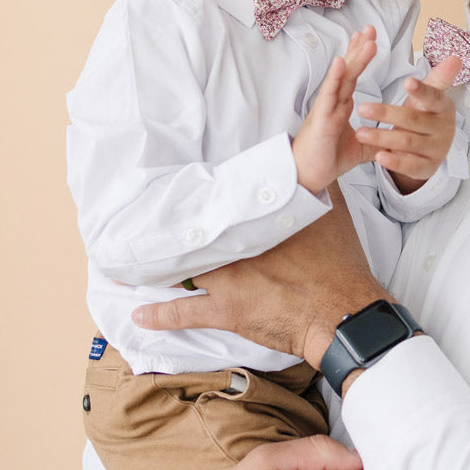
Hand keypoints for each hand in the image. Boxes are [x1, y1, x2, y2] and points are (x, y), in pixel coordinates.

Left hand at [134, 183, 385, 367]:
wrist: (341, 311)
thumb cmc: (339, 264)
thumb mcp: (333, 211)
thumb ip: (320, 181)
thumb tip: (313, 155)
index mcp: (260, 222)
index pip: (220, 207)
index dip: (200, 204)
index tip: (181, 196)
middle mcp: (238, 247)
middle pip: (196, 237)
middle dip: (172, 234)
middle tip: (145, 229)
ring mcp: (228, 279)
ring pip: (182, 271)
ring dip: (156, 270)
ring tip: (128, 268)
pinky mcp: (226, 311)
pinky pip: (183, 313)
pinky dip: (159, 314)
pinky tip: (139, 313)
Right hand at [293, 27, 377, 193]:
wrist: (308, 176)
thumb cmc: (327, 159)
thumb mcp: (361, 147)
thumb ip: (375, 139)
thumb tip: (393, 139)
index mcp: (340, 105)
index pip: (352, 76)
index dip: (360, 57)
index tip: (369, 39)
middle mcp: (333, 101)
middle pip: (348, 69)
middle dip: (359, 48)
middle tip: (370, 27)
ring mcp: (326, 107)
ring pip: (341, 77)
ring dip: (353, 57)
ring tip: (364, 37)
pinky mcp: (321, 118)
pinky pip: (328, 95)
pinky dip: (335, 77)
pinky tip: (341, 61)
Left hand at [355, 56, 462, 193]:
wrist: (430, 150)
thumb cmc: (425, 116)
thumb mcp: (429, 98)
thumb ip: (438, 78)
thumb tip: (455, 59)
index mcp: (443, 107)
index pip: (433, 97)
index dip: (421, 91)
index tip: (406, 82)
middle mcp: (444, 129)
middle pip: (413, 119)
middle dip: (386, 113)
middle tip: (361, 108)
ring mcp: (437, 150)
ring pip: (407, 142)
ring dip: (382, 137)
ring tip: (360, 133)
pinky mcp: (428, 168)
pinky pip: (410, 166)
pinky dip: (394, 161)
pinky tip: (378, 156)